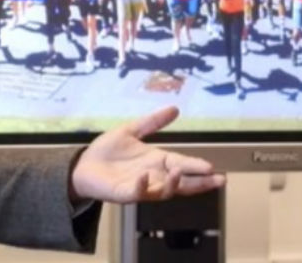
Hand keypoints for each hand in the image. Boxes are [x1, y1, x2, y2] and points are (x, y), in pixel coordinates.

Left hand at [69, 106, 224, 203]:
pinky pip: (136, 192)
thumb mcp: (131, 131)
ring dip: (173, 183)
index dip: (197, 167)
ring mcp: (140, 187)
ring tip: (180, 172)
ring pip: (163, 191)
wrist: (83, 164)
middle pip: (182, 183)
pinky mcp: (123, 193)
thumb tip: (175, 108)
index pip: (182, 165)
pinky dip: (142, 186)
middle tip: (218, 181)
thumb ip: (152, 122)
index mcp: (156, 162)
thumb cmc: (107, 151)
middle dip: (200, 183)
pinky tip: (145, 176)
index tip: (213, 168)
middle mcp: (153, 177)